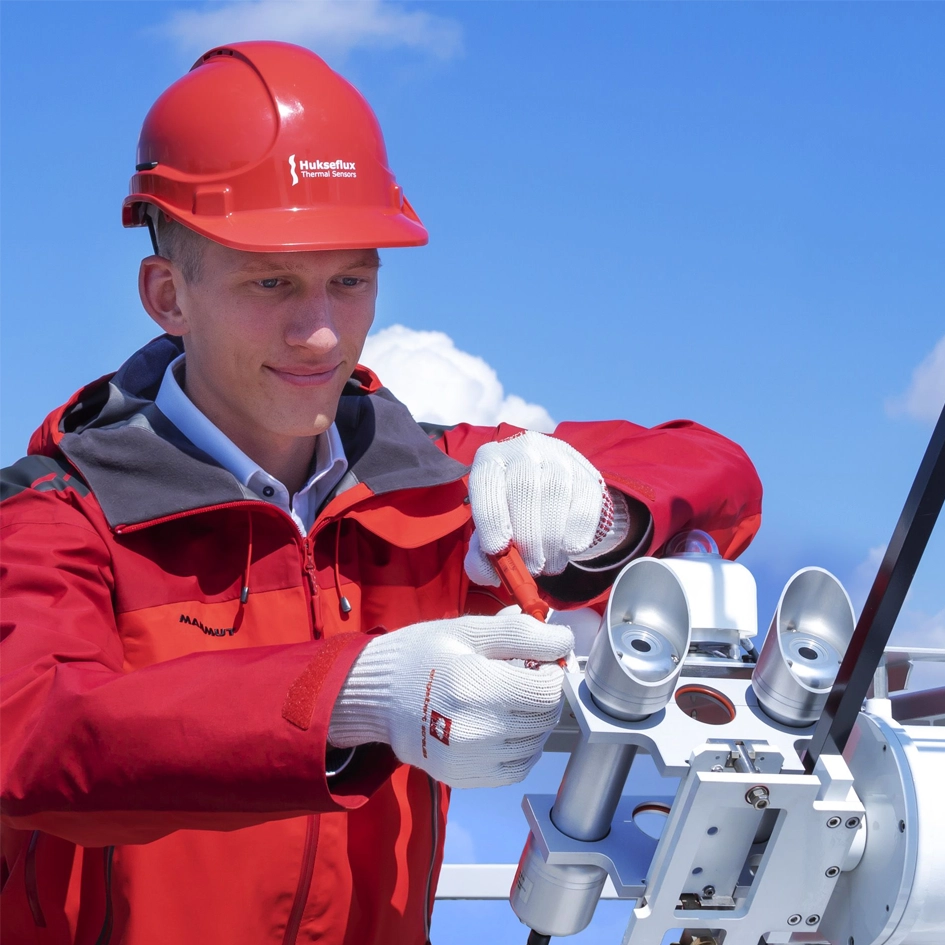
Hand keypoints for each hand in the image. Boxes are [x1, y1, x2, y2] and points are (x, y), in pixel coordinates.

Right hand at [328, 615, 572, 787]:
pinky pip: (515, 769)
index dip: (552, 672)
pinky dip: (521, 749)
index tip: (539, 662)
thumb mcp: (468, 630)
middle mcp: (475, 729)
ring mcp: (468, 759)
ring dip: (535, 722)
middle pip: (544, 718)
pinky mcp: (463, 777)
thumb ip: (520, 633)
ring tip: (511, 701)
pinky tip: (503, 727)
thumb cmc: (421, 655)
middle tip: (525, 678)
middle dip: (544, 695)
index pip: (546, 691)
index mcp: (475, 685)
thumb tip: (564, 641)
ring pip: (534, 746)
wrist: (374, 696)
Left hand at [464, 431, 624, 585]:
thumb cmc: (510, 514)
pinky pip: (586, 503)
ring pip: (557, 494)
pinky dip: (578, 532)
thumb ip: (481, 558)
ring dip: (552, 540)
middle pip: (525, 488)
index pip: (487, 482)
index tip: (499, 550)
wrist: (549, 492)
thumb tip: (490, 573)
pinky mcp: (587, 473)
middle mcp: (523, 450)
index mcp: (490, 460)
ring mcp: (558, 457)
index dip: (492, 518)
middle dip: (528, 537)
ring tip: (548, 563)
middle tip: (530, 567)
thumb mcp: (488, 531)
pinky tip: (569, 548)